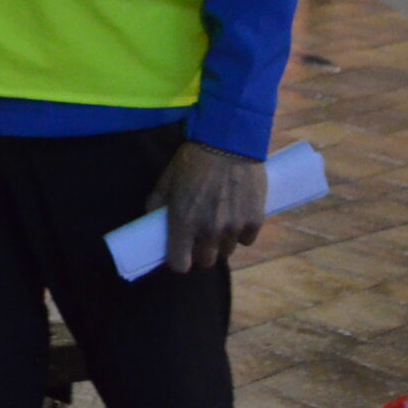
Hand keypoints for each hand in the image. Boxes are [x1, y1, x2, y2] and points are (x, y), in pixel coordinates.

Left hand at [149, 141, 266, 273]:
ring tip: (219, 221)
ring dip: (221, 242)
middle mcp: (209, 230)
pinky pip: (246, 240)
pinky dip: (241, 232)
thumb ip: (157, 204)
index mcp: (184, 222)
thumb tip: (152, 222)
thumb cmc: (193, 160)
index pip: (179, 264)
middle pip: (206, 261)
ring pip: (226, 251)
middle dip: (201, 251)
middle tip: (200, 235)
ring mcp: (234, 227)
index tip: (180, 252)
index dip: (179, 260)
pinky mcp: (255, 221)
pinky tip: (236, 215)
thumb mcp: (167, 179)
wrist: (229, 143)